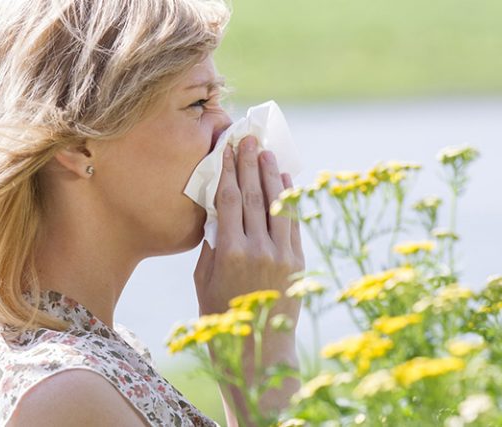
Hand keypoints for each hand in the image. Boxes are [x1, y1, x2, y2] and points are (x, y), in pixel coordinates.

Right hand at [193, 136, 304, 321]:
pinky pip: (293, 222)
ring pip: (276, 204)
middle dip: (249, 163)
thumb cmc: (222, 318)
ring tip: (266, 151)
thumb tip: (217, 212)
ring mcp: (281, 254)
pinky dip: (289, 199)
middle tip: (248, 138)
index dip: (227, 170)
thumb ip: (211, 244)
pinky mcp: (297, 261)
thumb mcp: (204, 281)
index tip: (226, 149)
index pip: (228, 200)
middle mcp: (257, 248)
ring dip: (271, 174)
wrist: (258, 351)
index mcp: (229, 252)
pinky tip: (285, 180)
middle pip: (252, 195)